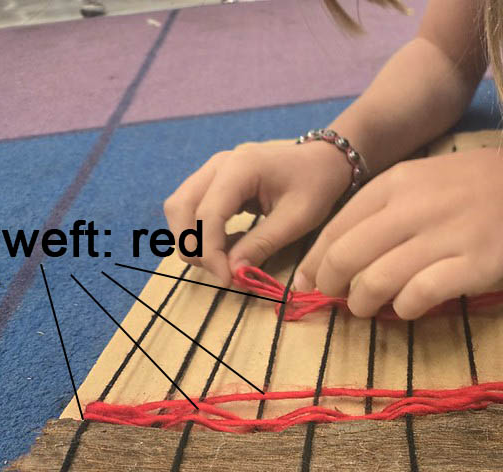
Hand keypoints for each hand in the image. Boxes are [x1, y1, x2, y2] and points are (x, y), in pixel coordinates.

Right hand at [163, 141, 352, 285]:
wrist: (323, 161)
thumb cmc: (316, 185)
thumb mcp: (297, 219)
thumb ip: (263, 244)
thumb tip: (232, 271)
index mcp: (240, 167)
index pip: (208, 214)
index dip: (210, 251)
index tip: (226, 278)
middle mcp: (218, 164)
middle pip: (179, 207)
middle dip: (192, 245)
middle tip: (220, 271)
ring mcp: (212, 169)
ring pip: (179, 207)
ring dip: (191, 239)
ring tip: (223, 260)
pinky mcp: (214, 180)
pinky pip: (192, 207)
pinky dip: (199, 231)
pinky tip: (226, 246)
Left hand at [296, 147, 502, 318]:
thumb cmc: (464, 187)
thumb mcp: (414, 181)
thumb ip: (374, 213)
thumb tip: (329, 257)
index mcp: (393, 185)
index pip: (334, 230)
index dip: (314, 263)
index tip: (309, 283)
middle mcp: (412, 209)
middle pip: (347, 258)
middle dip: (330, 286)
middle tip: (335, 298)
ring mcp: (442, 237)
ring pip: (376, 281)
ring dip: (361, 303)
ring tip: (365, 307)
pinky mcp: (469, 266)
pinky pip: (418, 296)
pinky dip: (402, 308)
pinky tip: (404, 307)